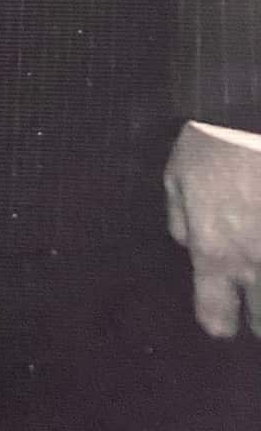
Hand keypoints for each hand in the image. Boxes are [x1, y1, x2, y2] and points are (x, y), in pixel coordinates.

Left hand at [165, 122, 260, 335]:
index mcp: (217, 253)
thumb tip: (188, 244)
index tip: (224, 311)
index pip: (217, 318)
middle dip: (259, 313)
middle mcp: (257, 265)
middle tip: (257, 299)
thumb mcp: (179, 173)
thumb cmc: (215, 140)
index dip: (219, 319)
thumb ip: (180, 217)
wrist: (256, 112)